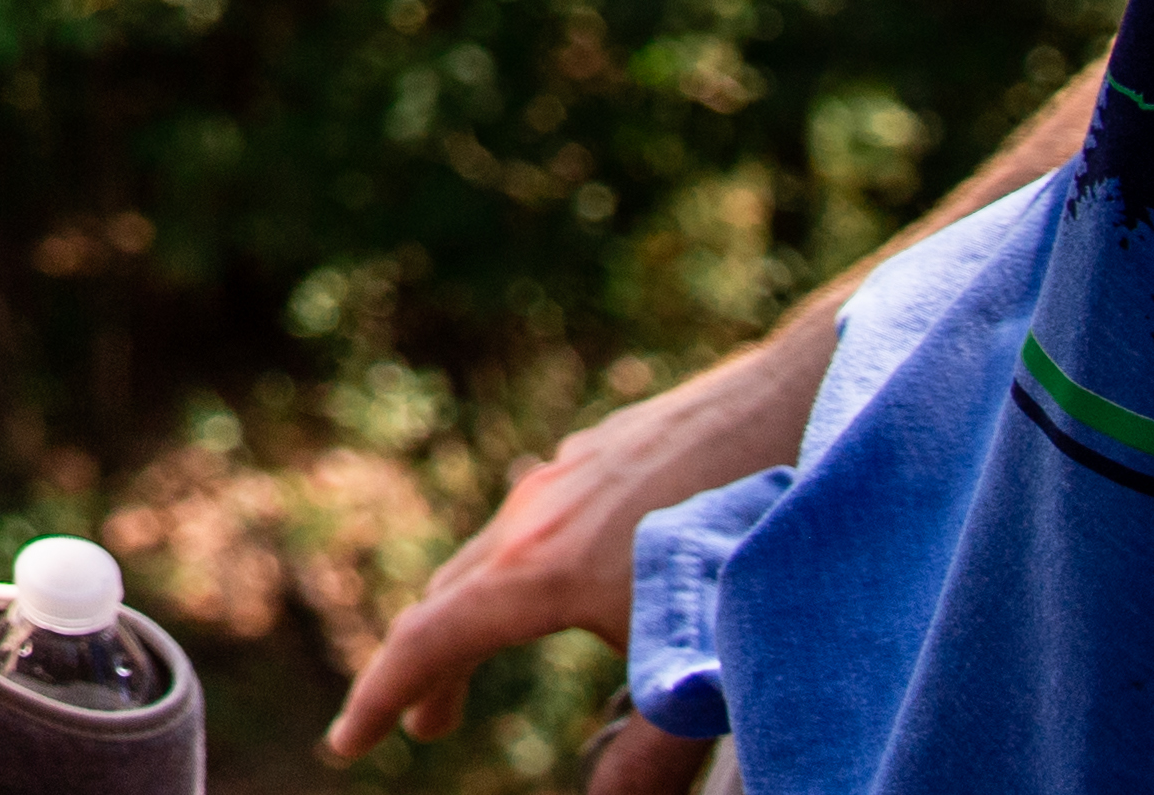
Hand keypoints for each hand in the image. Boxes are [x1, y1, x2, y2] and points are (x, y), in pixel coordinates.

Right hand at [322, 323, 828, 759]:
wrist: (806, 399)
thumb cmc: (757, 541)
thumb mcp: (703, 670)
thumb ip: (649, 754)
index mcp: (539, 573)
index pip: (429, 644)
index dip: (379, 698)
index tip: (346, 744)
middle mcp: (533, 514)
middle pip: (448, 597)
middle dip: (426, 668)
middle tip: (424, 727)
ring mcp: (568, 472)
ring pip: (494, 550)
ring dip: (475, 612)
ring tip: (486, 653)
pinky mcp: (606, 449)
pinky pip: (538, 512)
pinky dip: (521, 563)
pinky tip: (564, 571)